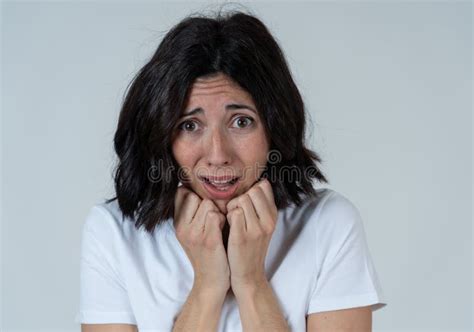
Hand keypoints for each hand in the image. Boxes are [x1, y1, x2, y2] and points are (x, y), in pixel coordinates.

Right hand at [174, 186, 229, 294]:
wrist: (211, 281)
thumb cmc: (207, 253)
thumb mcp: (191, 232)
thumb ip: (191, 212)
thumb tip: (195, 186)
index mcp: (177, 224)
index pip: (182, 192)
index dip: (196, 195)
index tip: (203, 208)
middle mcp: (182, 228)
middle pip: (197, 196)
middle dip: (208, 204)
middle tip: (212, 221)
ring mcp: (194, 234)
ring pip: (209, 204)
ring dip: (218, 212)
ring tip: (219, 227)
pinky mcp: (208, 240)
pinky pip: (216, 216)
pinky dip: (224, 220)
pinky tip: (224, 231)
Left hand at [225, 178, 277, 292]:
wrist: (248, 275)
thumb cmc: (250, 246)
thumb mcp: (263, 225)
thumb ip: (261, 205)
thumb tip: (259, 182)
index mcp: (273, 215)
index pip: (263, 186)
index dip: (250, 191)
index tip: (245, 203)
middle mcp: (268, 221)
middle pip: (251, 191)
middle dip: (240, 198)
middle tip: (236, 213)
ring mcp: (256, 229)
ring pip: (241, 200)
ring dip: (232, 208)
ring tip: (232, 221)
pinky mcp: (242, 237)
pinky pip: (233, 213)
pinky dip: (227, 217)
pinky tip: (228, 227)